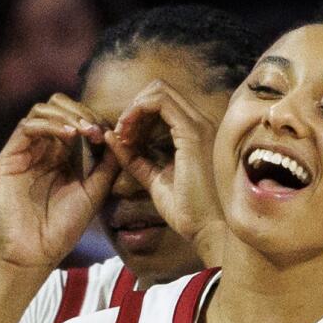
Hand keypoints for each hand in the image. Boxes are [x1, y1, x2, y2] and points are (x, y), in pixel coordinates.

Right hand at [0, 95, 119, 268]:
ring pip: (42, 111)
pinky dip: (50, 125)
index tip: (111, 134)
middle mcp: (42, 148)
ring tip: (84, 131)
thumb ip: (106, 166)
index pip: (75, 120)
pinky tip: (69, 136)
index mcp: (61, 155)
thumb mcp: (94, 193)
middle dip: (79, 111)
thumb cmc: (64, 228)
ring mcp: (25, 150)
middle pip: (57, 106)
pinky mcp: (9, 157)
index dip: (93, 120)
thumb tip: (120, 138)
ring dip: (66, 115)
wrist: (36, 252)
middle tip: (96, 129)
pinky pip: (27, 127)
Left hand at [108, 79, 224, 251]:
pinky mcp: (192, 133)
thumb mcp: (156, 181)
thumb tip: (112, 138)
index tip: (125, 140)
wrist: (211, 232)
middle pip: (160, 91)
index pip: (163, 104)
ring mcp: (199, 126)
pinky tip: (129, 136)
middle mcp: (201, 124)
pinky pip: (159, 102)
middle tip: (122, 134)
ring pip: (158, 91)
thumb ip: (137, 159)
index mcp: (196, 135)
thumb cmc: (190, 213)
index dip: (138, 114)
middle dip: (134, 108)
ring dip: (133, 109)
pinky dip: (137, 112)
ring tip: (123, 135)